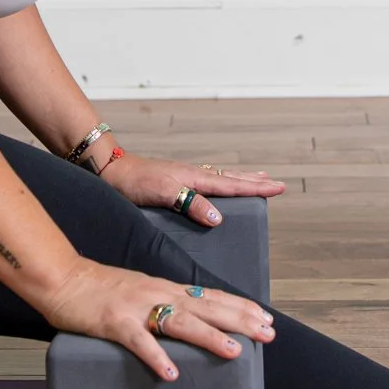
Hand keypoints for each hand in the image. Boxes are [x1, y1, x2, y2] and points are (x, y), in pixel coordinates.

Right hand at [37, 257, 277, 382]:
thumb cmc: (97, 289)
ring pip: (181, 322)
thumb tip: (185, 320)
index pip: (210, 296)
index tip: (267, 318)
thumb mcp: (138, 291)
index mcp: (164, 288)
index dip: (240, 307)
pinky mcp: (114, 322)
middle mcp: (157, 294)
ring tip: (235, 352)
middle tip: (269, 334)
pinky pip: (139, 341)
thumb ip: (160, 304)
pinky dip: (157, 357)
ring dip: (210, 337)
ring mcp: (136, 307)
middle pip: (206, 307)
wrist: (60, 277)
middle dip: (240, 320)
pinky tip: (171, 373)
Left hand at [98, 150, 284, 226]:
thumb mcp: (163, 194)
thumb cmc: (133, 182)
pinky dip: (220, 185)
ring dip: (239, 181)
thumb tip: (219, 218)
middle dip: (254, 182)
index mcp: (194, 178)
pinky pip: (206, 184)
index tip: (279, 187)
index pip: (232, 184)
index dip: (256, 188)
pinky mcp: (174, 184)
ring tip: (256, 181)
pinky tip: (218, 190)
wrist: (109, 171)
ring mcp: (184, 178)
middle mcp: (192, 176)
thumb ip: (190, 204)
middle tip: (275, 183)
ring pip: (220, 179)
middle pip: (230, 178)